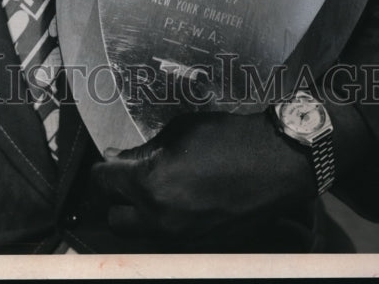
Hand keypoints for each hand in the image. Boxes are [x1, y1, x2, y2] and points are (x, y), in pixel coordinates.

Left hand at [90, 110, 315, 238]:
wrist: (274, 163)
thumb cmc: (227, 138)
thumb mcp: (178, 132)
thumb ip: (143, 150)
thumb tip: (119, 159)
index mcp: (149, 184)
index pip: (104, 182)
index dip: (105, 168)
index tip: (111, 160)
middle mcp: (159, 218)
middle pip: (115, 218)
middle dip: (116, 197)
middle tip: (127, 178)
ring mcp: (179, 238)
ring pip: (139, 234)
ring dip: (138, 214)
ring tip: (151, 191)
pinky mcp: (199, 246)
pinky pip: (166, 239)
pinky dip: (163, 223)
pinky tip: (176, 202)